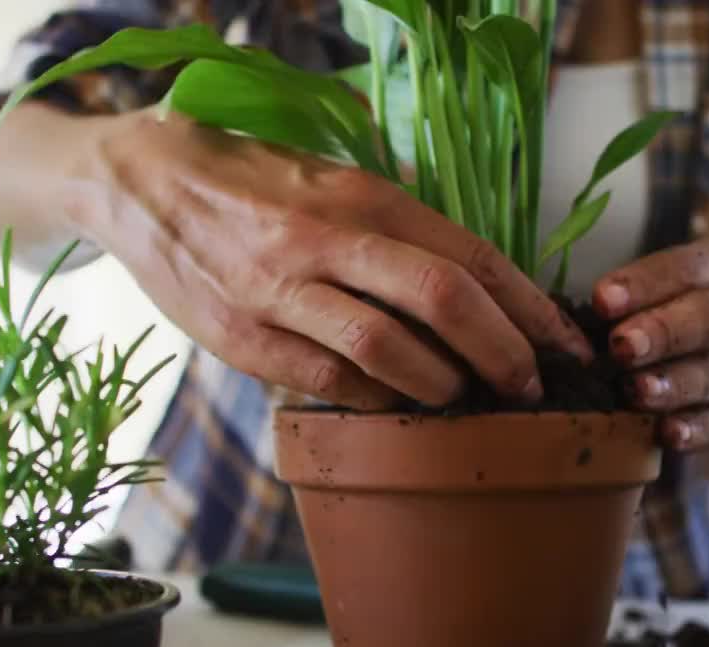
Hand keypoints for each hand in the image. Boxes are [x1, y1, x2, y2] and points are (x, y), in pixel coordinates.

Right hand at [81, 110, 592, 409]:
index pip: (471, 255)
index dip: (529, 308)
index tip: (564, 345)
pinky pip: (328, 383)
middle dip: (503, 352)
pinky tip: (394, 401)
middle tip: (529, 385)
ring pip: (387, 350)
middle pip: (443, 300)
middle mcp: (327, 240)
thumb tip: (480, 291)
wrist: (145, 183)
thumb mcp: (336, 186)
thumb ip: (401, 231)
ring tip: (463, 396)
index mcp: (362, 196)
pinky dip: (376, 399)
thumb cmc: (256, 187)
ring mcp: (280, 292)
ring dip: (442, 384)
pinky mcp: (242, 338)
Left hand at [593, 242, 708, 450]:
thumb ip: (621, 302)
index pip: (687, 268)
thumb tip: (563, 323)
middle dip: (663, 332)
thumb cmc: (666, 318)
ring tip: (636, 391)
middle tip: (621, 346)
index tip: (601, 301)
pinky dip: (695, 429)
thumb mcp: (653, 294)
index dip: (644, 284)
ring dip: (674, 383)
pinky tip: (668, 433)